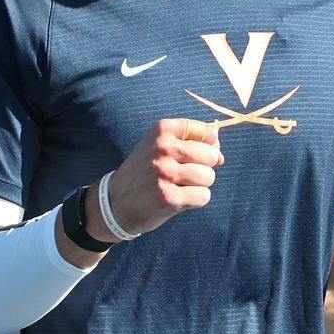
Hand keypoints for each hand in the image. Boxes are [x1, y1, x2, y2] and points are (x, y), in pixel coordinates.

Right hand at [91, 118, 223, 240]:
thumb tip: (219, 150)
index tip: (199, 157)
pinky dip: (196, 200)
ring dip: (200, 185)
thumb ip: (188, 141)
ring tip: (181, 187)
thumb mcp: (157, 146)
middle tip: (185, 175)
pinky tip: (179, 199)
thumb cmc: (144, 172)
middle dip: (205, 168)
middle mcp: (163, 148)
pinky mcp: (169, 197)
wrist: (115, 202)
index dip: (210, 147)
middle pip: (211, 156)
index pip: (206, 132)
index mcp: (162, 130)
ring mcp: (165, 173)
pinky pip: (203, 196)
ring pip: (208, 177)